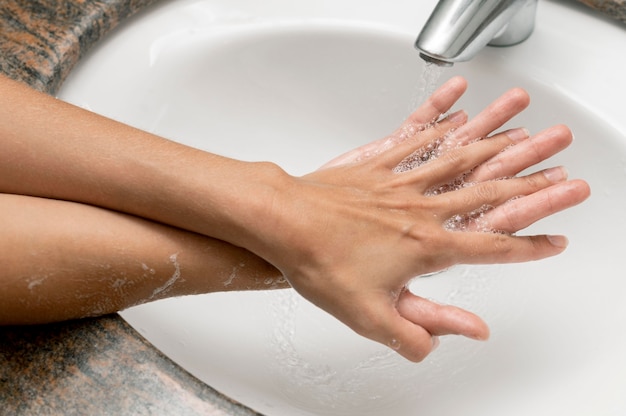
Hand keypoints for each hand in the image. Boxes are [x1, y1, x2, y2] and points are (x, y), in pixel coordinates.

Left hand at [240, 77, 589, 361]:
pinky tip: (458, 107)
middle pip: (489, 194)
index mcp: (425, 246)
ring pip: (461, 156)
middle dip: (533, 184)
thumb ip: (414, 332)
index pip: (490, 247)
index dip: (527, 248)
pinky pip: (416, 138)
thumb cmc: (320, 264)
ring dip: (498, 140)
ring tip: (527, 125)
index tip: (554, 242)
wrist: (282, 222)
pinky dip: (440, 120)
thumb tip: (446, 344)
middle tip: (564, 173)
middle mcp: (421, 208)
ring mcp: (400, 181)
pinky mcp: (378, 165)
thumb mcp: (368, 316)